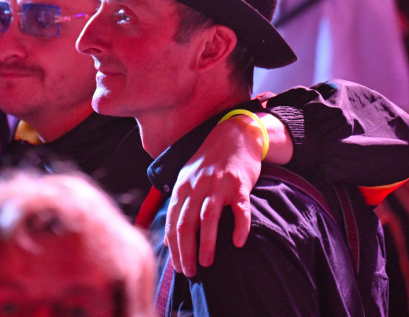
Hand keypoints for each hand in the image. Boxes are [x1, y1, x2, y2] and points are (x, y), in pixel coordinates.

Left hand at [164, 115, 263, 276]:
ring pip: (209, 218)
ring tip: (206, 263)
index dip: (174, 247)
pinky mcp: (239, 185)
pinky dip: (239, 226)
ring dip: (206, 243)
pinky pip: (240, 209)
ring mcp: (218, 185)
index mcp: (182, 187)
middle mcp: (197, 186)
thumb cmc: (209, 163)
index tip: (178, 268)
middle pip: (186, 223)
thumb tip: (168, 240)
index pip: (173, 222)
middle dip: (186, 251)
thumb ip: (178, 208)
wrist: (234, 136)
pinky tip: (238, 242)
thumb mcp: (188, 181)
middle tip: (190, 272)